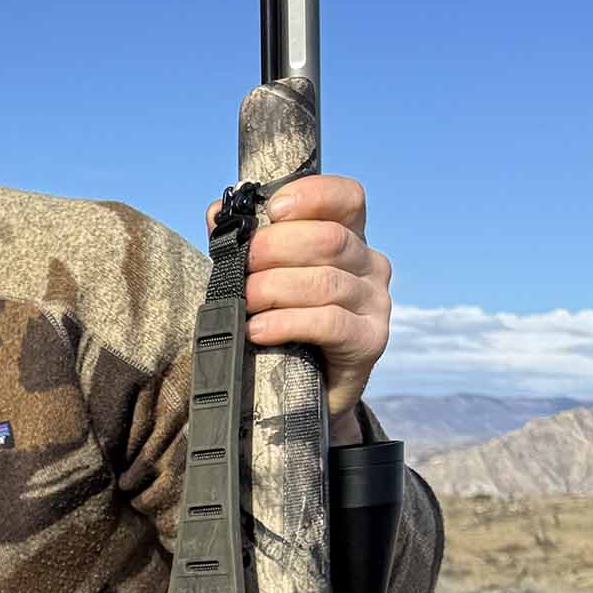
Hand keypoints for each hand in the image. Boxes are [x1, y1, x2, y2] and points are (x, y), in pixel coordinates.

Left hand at [208, 174, 390, 430]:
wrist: (303, 397)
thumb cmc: (282, 329)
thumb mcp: (266, 280)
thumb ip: (247, 244)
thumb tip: (218, 213)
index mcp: (349, 238)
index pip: (347, 197)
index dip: (312, 195)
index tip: (272, 210)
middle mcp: (370, 265)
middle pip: (329, 239)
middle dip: (277, 247)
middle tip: (244, 264)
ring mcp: (375, 303)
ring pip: (325, 281)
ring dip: (275, 288)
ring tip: (245, 301)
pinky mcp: (370, 341)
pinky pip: (329, 323)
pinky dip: (287, 323)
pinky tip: (258, 330)